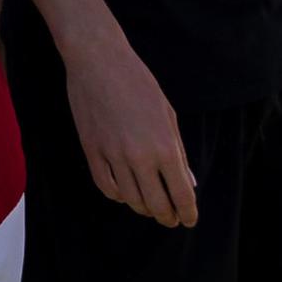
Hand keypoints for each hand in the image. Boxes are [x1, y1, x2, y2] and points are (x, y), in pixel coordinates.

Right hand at [66, 42, 196, 226]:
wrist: (98, 60)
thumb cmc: (138, 82)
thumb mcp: (168, 114)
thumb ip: (178, 151)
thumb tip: (188, 182)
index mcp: (164, 146)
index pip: (181, 193)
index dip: (188, 212)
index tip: (190, 220)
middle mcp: (140, 156)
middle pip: (156, 204)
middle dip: (167, 217)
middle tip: (172, 219)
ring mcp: (113, 156)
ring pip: (131, 199)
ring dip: (144, 208)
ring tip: (150, 207)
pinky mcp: (92, 152)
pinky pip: (106, 187)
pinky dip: (118, 196)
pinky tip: (126, 194)